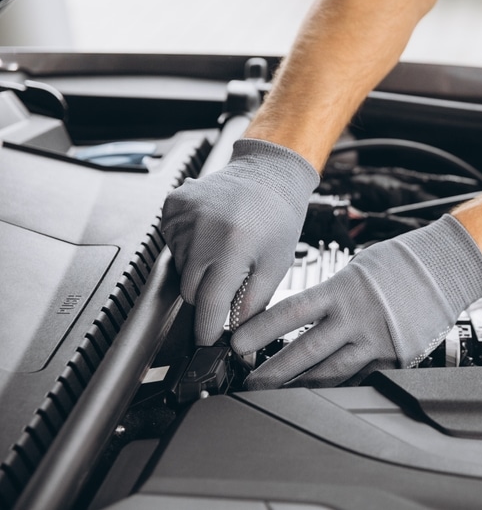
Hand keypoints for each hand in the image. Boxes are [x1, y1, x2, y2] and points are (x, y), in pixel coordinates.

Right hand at [161, 138, 318, 345]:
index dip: (209, 328)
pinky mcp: (172, 207)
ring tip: (225, 248)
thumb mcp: (276, 265)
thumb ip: (254, 304)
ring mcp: (183, 217)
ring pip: (180, 268)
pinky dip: (189, 247)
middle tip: (229, 280)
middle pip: (189, 290)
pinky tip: (211, 234)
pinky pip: (172, 244)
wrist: (267, 174)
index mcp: (232, 247)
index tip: (210, 339)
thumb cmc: (277, 218)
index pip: (209, 304)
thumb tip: (240, 337)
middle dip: (208, 295)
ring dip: (199, 269)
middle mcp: (203, 231)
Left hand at [230, 214, 481, 388]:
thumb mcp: (357, 268)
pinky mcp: (392, 357)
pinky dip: (334, 386)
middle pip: (304, 352)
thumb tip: (297, 315)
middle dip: (272, 371)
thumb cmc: (400, 262)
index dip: (259, 330)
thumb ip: (329, 293)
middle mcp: (356, 318)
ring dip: (299, 386)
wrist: (446, 269)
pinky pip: (357, 377)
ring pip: (329, 373)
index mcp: (342, 290)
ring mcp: (375, 341)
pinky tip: (316, 395)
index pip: (290, 313)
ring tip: (276, 395)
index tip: (235, 342)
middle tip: (247, 384)